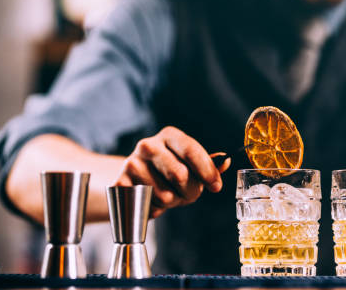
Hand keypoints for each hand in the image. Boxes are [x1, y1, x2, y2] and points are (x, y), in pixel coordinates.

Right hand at [115, 126, 230, 217]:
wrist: (133, 180)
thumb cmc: (168, 171)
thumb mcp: (189, 164)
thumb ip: (208, 164)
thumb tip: (226, 161)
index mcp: (170, 135)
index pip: (192, 150)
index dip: (207, 171)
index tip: (216, 187)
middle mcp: (148, 145)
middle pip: (180, 174)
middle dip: (190, 191)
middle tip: (188, 195)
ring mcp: (131, 163)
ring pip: (165, 194)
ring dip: (172, 202)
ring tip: (167, 196)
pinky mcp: (120, 183)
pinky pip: (147, 205)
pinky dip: (155, 209)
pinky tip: (152, 201)